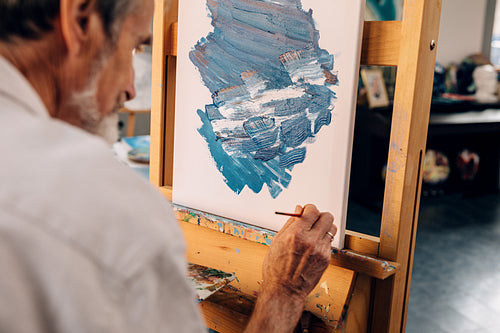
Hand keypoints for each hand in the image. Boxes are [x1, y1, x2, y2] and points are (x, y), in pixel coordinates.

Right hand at [244, 204, 335, 332]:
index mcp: (296, 234)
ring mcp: (321, 250)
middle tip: (312, 221)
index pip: (312, 210)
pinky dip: (323, 241)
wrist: (284, 290)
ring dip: (324, 227)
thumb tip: (298, 210)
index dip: (309, 208)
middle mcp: (311, 241)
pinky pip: (329, 242)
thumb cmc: (276, 268)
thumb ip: (290, 224)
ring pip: (332, 228)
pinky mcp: (326, 259)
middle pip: (327, 217)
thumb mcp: (277, 242)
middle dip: (319, 216)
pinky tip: (313, 247)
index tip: (306, 211)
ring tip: (315, 233)